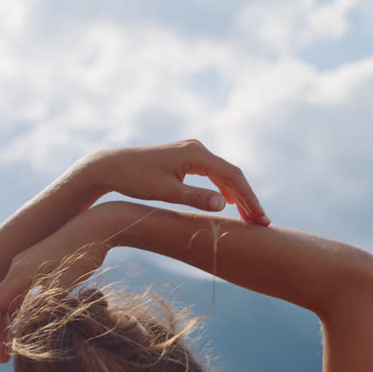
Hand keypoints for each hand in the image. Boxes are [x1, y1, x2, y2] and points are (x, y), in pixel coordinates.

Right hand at [0, 212, 109, 361]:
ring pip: (11, 300)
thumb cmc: (83, 254)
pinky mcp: (37, 266)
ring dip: (11, 324)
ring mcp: (26, 266)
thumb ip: (42, 307)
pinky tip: (28, 328)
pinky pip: (22, 293)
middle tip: (2, 360)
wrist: (98, 226)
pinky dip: (22, 312)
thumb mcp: (65, 284)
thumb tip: (18, 332)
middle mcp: (17, 268)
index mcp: (19, 273)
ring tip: (15, 349)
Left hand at [83, 140, 268, 225]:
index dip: (249, 198)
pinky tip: (228, 202)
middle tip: (261, 222)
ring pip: (223, 174)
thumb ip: (196, 198)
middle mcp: (197, 148)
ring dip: (237, 195)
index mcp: (196, 154)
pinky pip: (211, 173)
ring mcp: (191, 151)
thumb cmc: (135, 179)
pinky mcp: (185, 157)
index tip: (260, 218)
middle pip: (231, 175)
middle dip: (247, 199)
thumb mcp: (166, 192)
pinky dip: (222, 188)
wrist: (111, 166)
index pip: (233, 176)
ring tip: (249, 217)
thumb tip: (224, 205)